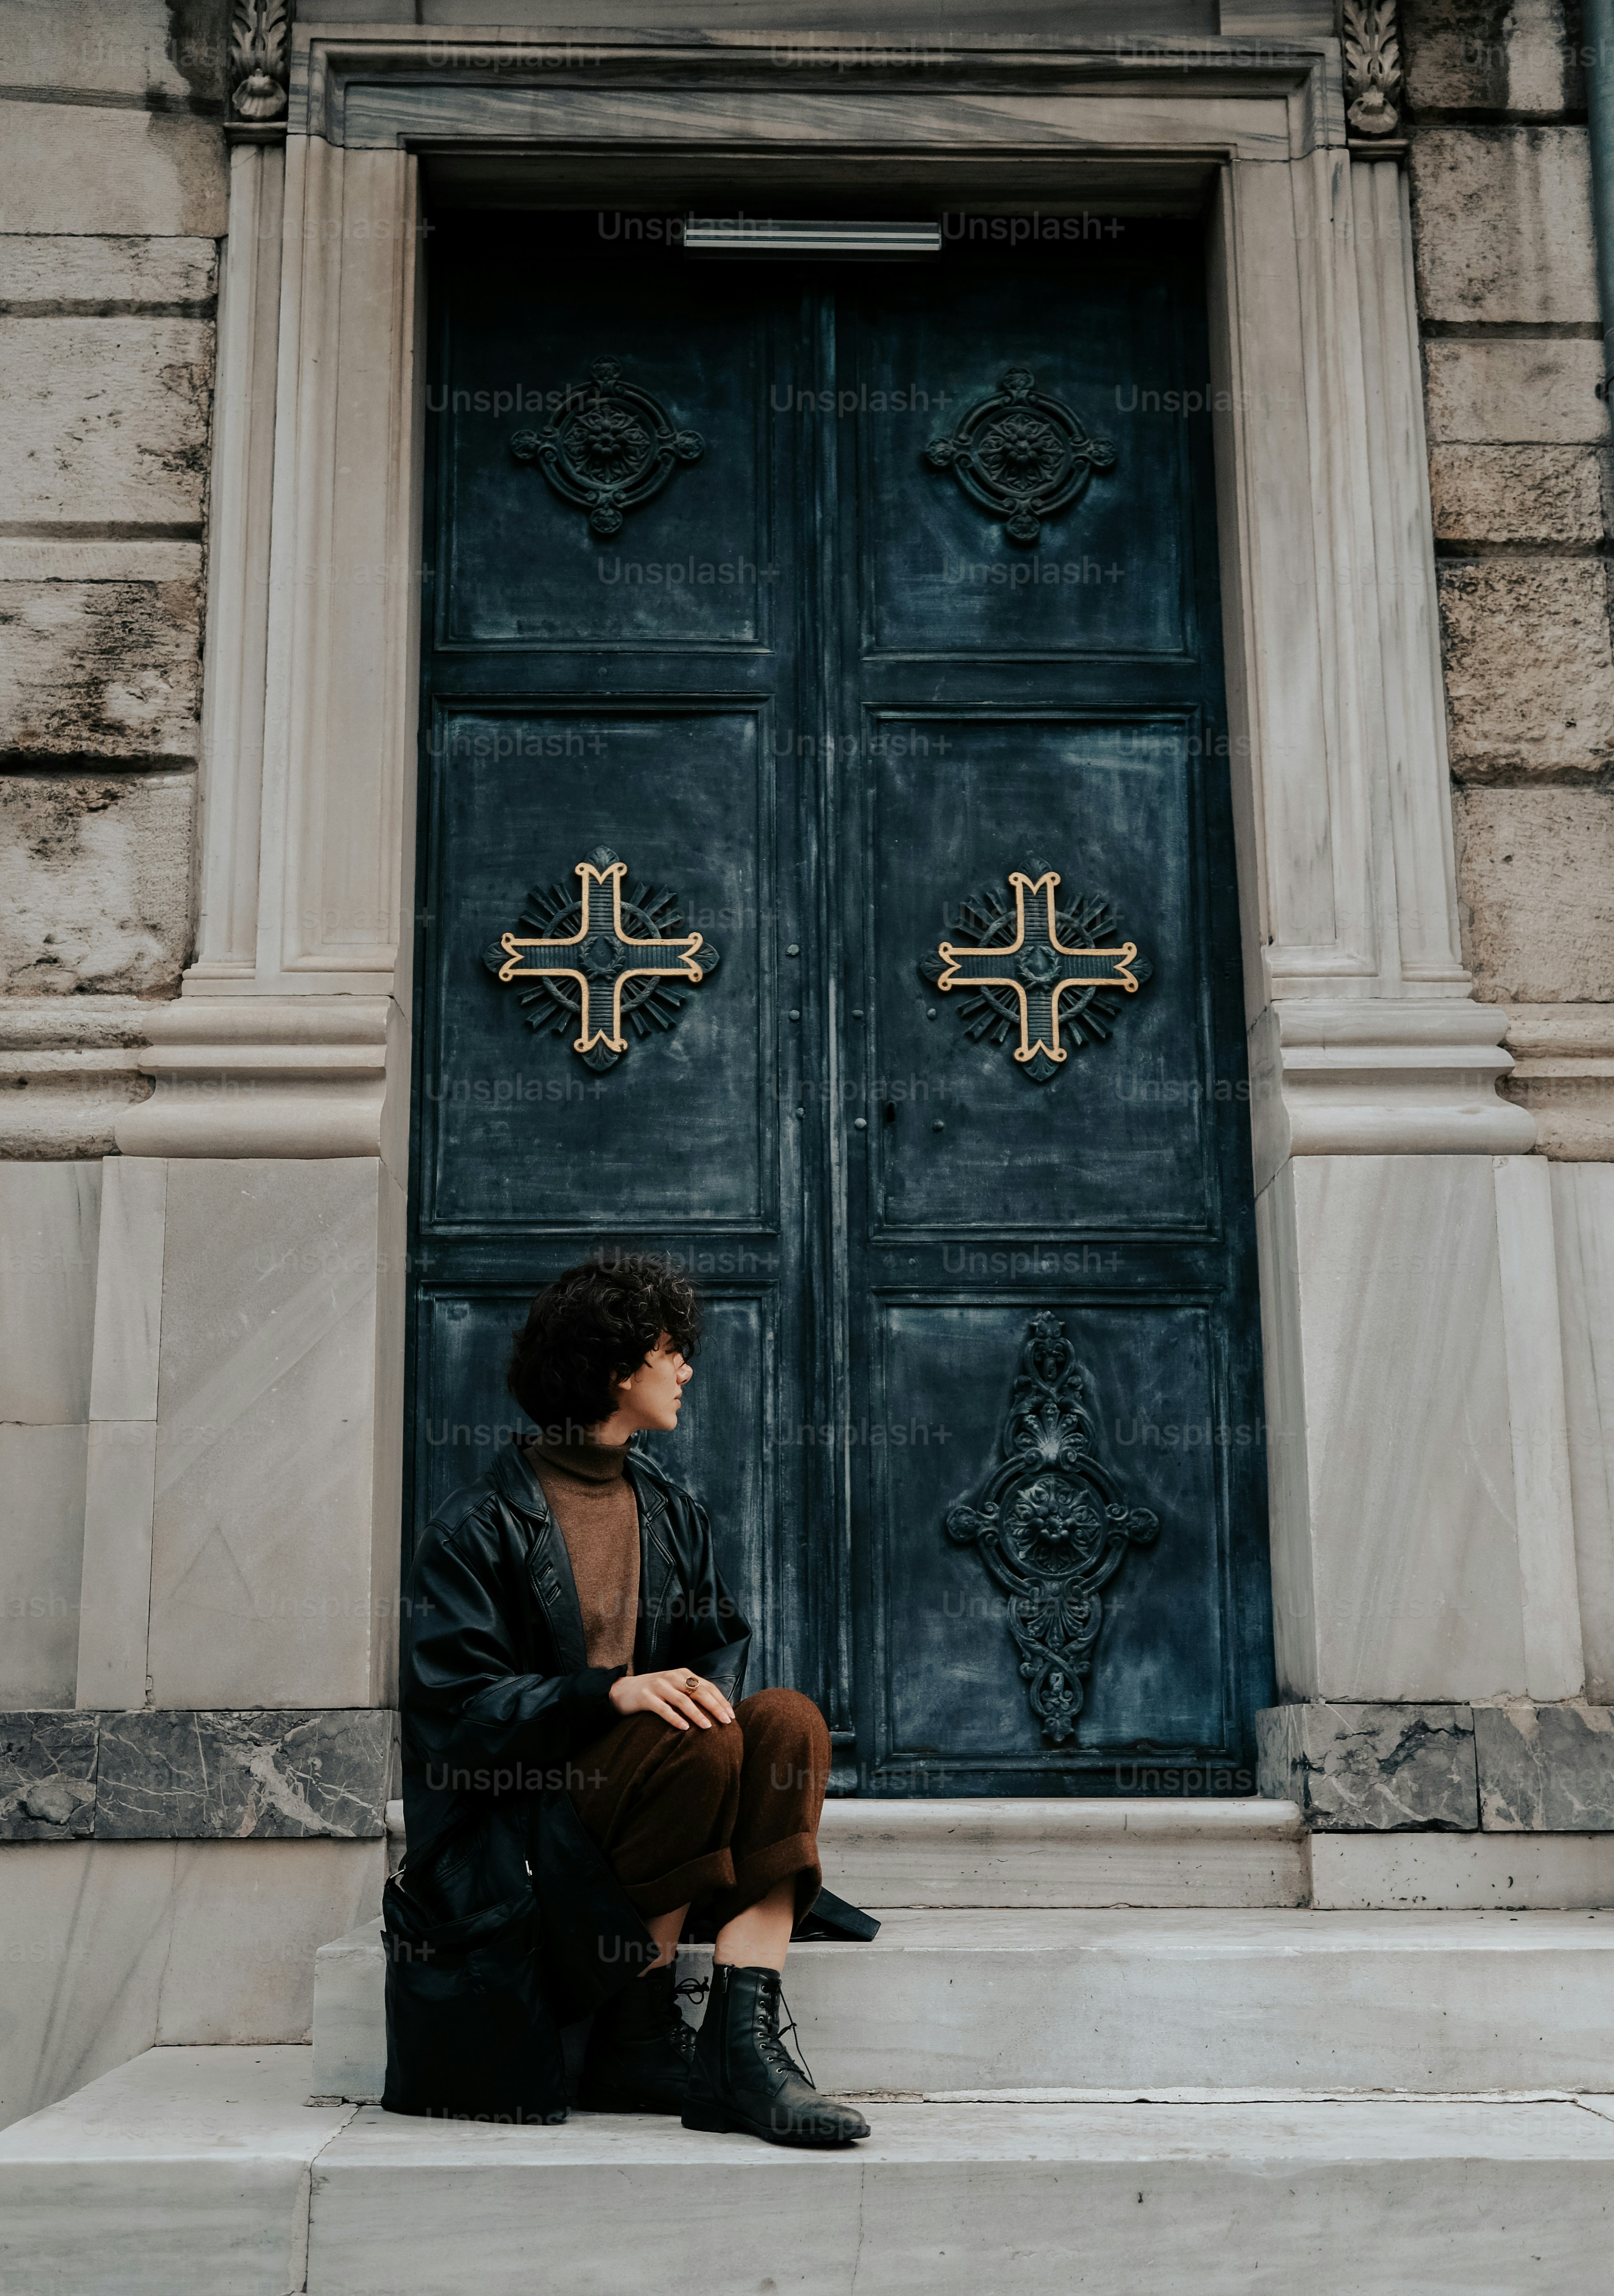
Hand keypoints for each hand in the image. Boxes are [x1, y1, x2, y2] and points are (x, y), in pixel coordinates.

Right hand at [609, 1668, 735, 1731]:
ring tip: (708, 1727)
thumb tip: (716, 1710)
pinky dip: (675, 1718)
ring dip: (697, 1714)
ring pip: (683, 1700)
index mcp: (683, 1674)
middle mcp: (673, 1677)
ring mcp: (659, 1686)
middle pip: (699, 1692)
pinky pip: (663, 1709)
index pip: (708, 1687)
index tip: (732, 1716)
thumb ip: (691, 1694)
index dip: (721, 1701)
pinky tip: (684, 1728)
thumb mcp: (674, 1688)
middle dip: (715, 1707)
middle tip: (726, 1722)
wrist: (622, 1690)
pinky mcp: (646, 1697)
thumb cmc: (654, 1693)